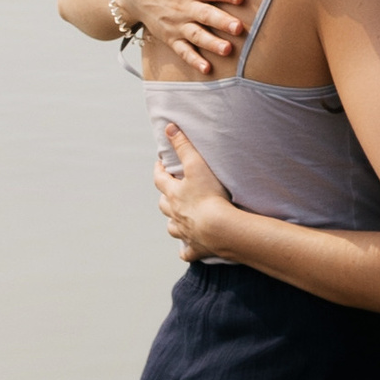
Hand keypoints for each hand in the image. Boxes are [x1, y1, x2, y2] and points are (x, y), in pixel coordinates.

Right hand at [122, 0, 246, 75]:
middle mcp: (184, 7)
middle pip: (206, 15)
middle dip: (222, 22)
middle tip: (239, 28)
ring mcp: (177, 24)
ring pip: (197, 35)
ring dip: (212, 43)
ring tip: (227, 50)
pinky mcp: (170, 37)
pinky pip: (182, 51)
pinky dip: (193, 60)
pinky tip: (207, 69)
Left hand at [155, 124, 234, 259]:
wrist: (220, 229)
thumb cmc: (209, 196)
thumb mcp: (197, 165)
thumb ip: (184, 145)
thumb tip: (169, 128)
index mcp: (173, 194)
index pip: (159, 179)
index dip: (159, 169)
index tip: (161, 163)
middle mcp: (175, 214)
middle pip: (163, 205)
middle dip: (165, 197)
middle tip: (170, 190)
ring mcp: (185, 232)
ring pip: (172, 228)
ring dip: (174, 222)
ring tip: (179, 218)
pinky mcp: (197, 248)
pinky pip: (188, 252)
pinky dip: (187, 250)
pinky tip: (188, 249)